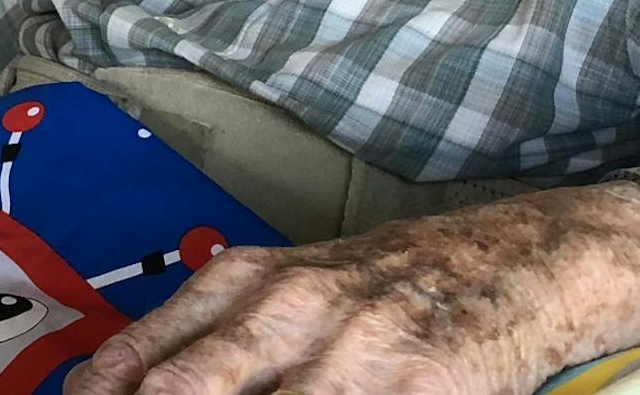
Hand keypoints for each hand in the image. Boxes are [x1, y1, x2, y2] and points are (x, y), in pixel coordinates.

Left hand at [62, 185, 639, 394]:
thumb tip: (112, 385)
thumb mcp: (291, 288)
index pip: (138, 364)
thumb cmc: (396, 283)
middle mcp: (292, 309)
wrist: (528, 257)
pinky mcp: (425, 383)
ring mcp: (358, 348)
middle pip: (186, 390)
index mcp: (246, 284)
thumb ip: (206, 335)